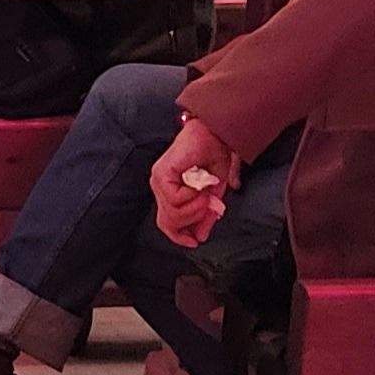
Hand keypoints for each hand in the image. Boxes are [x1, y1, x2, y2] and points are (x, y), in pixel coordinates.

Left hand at [150, 116, 239, 247]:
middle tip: (209, 211)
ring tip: (206, 195)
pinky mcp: (161, 173)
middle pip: (167, 222)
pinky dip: (192, 198)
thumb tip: (200, 237)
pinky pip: (175, 200)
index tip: (195, 241)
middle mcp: (160, 185)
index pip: (166, 221)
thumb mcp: (213, 193)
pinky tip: (200, 188)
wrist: (215, 133)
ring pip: (172, 214)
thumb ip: (206, 215)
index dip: (179, 236)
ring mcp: (158, 179)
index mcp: (169, 189)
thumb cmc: (214, 155)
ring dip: (195, 209)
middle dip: (192, 223)